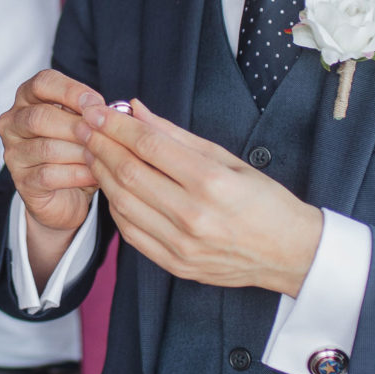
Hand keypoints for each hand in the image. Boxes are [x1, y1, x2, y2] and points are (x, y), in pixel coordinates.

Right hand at [0, 69, 103, 233]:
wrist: (68, 194)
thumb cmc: (78, 151)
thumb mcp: (88, 125)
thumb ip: (98, 113)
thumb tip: (123, 110)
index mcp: (28, 99)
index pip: (42, 83)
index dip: (71, 90)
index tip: (97, 103)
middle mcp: (13, 122)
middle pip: (40, 116)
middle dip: (77, 125)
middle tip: (103, 134)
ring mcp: (14, 153)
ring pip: (46, 147)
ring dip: (81, 152)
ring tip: (104, 156)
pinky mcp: (22, 181)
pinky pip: (49, 174)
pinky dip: (77, 174)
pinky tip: (95, 175)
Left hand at [80, 100, 322, 295]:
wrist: (289, 253)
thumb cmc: (264, 201)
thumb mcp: (227, 159)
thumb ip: (176, 135)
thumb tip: (135, 109)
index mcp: (211, 183)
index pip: (149, 146)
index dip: (117, 126)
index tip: (98, 112)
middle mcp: (193, 215)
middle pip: (128, 173)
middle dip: (100, 145)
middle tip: (85, 128)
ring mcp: (181, 244)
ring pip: (122, 203)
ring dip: (101, 174)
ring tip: (92, 153)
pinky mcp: (174, 264)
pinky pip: (130, 232)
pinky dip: (115, 206)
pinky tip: (111, 186)